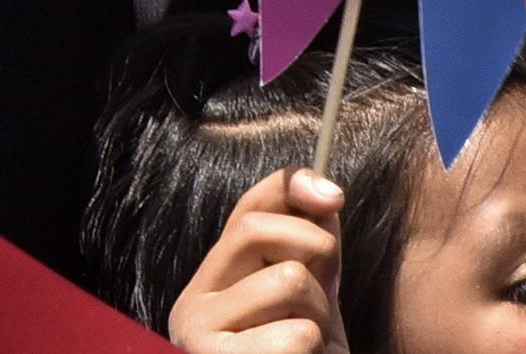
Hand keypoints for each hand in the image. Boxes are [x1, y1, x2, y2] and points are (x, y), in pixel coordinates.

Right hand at [166, 167, 345, 353]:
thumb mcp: (308, 309)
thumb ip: (309, 258)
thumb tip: (323, 194)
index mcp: (211, 283)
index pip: (244, 210)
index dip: (289, 189)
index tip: (334, 194)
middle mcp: (192, 302)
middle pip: (258, 232)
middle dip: (313, 251)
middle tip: (325, 294)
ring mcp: (198, 334)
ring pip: (287, 281)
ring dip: (319, 317)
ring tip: (309, 349)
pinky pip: (294, 334)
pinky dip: (314, 353)